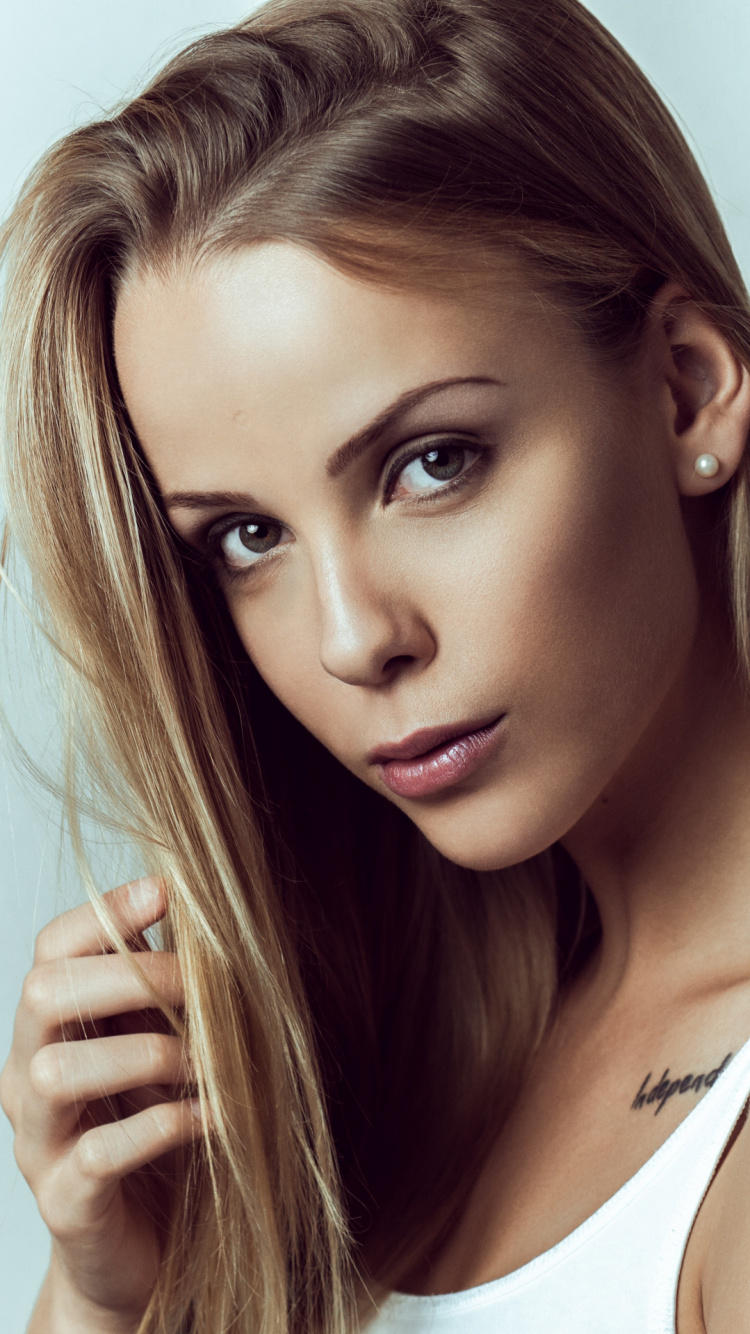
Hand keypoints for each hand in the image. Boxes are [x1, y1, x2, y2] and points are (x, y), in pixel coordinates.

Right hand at [0, 878, 200, 1330]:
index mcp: (51, 1030)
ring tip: (206, 1064)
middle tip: (204, 988)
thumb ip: (162, 990)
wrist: (147, 1248)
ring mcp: (40, 1142)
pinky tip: (211, 1116)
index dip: (104, 913)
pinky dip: (162, 1126)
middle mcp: (29, 1078)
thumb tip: (198, 905)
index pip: (51, 949)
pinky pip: (98, 1154)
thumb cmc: (157, 1131)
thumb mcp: (160, 1046)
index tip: (166, 891)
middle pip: (43, 994)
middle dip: (131, 977)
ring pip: (56, 1073)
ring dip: (146, 1055)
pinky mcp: (66, 1203)